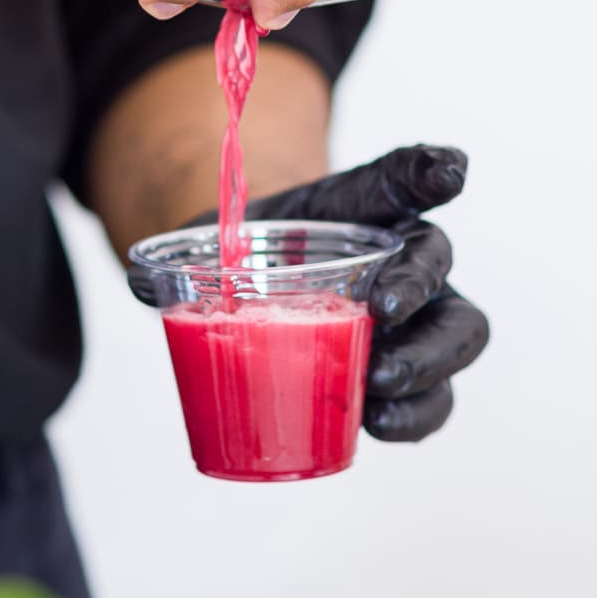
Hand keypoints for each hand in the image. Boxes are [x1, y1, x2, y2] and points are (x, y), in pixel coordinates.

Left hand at [130, 145, 489, 442]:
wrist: (270, 280)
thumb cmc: (259, 249)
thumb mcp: (227, 229)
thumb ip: (194, 246)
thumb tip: (141, 280)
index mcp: (374, 211)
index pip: (409, 178)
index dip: (433, 171)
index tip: (447, 175)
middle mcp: (411, 265)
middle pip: (442, 270)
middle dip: (421, 293)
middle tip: (382, 317)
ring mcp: (419, 323)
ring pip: (454, 340)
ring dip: (427, 370)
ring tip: (378, 396)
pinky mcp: (406, 377)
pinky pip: (429, 401)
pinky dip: (411, 417)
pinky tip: (376, 427)